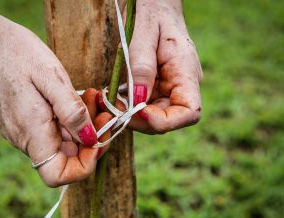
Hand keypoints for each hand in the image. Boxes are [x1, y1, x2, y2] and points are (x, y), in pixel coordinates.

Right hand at [0, 5, 108, 186]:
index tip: (98, 137)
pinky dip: (70, 118)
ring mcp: (23, 131)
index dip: (84, 165)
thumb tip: (90, 139)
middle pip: (66, 159)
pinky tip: (76, 97)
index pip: (57, 176)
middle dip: (91, 137)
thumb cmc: (15, 53)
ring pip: (62, 143)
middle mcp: (25, 139)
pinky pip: (53, 130)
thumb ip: (71, 111)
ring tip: (89, 96)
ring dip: (83, 125)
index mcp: (31, 132)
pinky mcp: (25, 122)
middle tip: (101, 108)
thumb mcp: (50, 76)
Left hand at [126, 0, 202, 133]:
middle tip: (115, 109)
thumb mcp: (145, 33)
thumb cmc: (153, 10)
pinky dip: (126, 106)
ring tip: (111, 102)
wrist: (154, 2)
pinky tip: (113, 97)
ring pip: (151, 116)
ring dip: (130, 115)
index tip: (139, 112)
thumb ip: (142, 66)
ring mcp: (166, 87)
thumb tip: (138, 100)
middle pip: (167, 119)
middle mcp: (180, 85)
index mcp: (186, 72)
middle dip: (140, 120)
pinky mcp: (153, 87)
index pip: (190, 112)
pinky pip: (141, 104)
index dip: (166, 121)